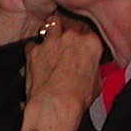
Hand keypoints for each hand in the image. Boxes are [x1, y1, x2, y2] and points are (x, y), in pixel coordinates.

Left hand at [22, 16, 103, 130]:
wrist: (55, 105)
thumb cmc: (77, 98)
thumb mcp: (97, 84)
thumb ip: (94, 69)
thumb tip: (91, 71)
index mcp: (91, 43)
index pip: (90, 33)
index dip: (86, 40)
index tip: (84, 46)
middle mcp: (71, 38)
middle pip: (71, 26)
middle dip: (69, 33)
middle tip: (68, 44)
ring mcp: (51, 42)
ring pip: (51, 24)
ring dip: (52, 31)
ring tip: (52, 41)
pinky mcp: (34, 50)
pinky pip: (33, 44)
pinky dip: (35, 50)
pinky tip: (37, 58)